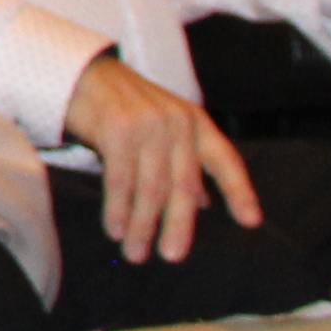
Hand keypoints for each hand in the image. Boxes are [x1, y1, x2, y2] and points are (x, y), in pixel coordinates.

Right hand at [63, 52, 263, 266]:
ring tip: (136, 253)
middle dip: (178, 225)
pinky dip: (118, 208)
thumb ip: (183, 160)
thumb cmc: (124, 108)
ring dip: (142, 225)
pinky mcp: (117, 129)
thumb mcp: (163, 127)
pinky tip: (115, 229)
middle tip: (173, 256)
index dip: (239, 191)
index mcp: (195, 123)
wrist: (80, 75)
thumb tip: (205, 202)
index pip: (225, 160)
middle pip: (183, 184)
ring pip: (151, 187)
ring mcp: (148, 125)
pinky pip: (121, 179)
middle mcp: (177, 123)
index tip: (250, 222)